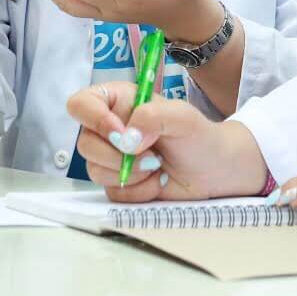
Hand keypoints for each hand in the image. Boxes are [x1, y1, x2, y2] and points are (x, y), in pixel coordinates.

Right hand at [66, 80, 267, 201]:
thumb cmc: (200, 137)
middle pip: (84, 143)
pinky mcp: (119, 184)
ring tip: (158, 167)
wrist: (215, 172)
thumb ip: (153, 116)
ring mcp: (112, 157)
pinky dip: (137, 191)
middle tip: (151, 156)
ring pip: (94, 171)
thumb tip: (127, 137)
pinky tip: (157, 182)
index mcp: (119, 102)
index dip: (94, 120)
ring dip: (130, 174)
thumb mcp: (183, 117)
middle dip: (117, 156)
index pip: (81, 104)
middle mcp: (110, 128)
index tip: (122, 134)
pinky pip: (112, 193)